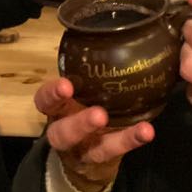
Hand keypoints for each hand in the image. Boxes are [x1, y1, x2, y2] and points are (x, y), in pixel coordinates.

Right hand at [35, 78, 153, 191]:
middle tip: (98, 114)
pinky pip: (116, 152)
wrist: (82, 158)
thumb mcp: (79, 90)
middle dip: (79, 123)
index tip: (65, 86)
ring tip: (134, 129)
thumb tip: (120, 32)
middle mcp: (66, 130)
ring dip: (112, 138)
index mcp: (57, 109)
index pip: (45, 101)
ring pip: (91, 148)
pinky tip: (146, 131)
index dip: (51, 94)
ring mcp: (85, 149)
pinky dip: (131, 140)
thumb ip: (88, 72)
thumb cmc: (81, 106)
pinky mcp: (103, 159)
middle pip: (63, 132)